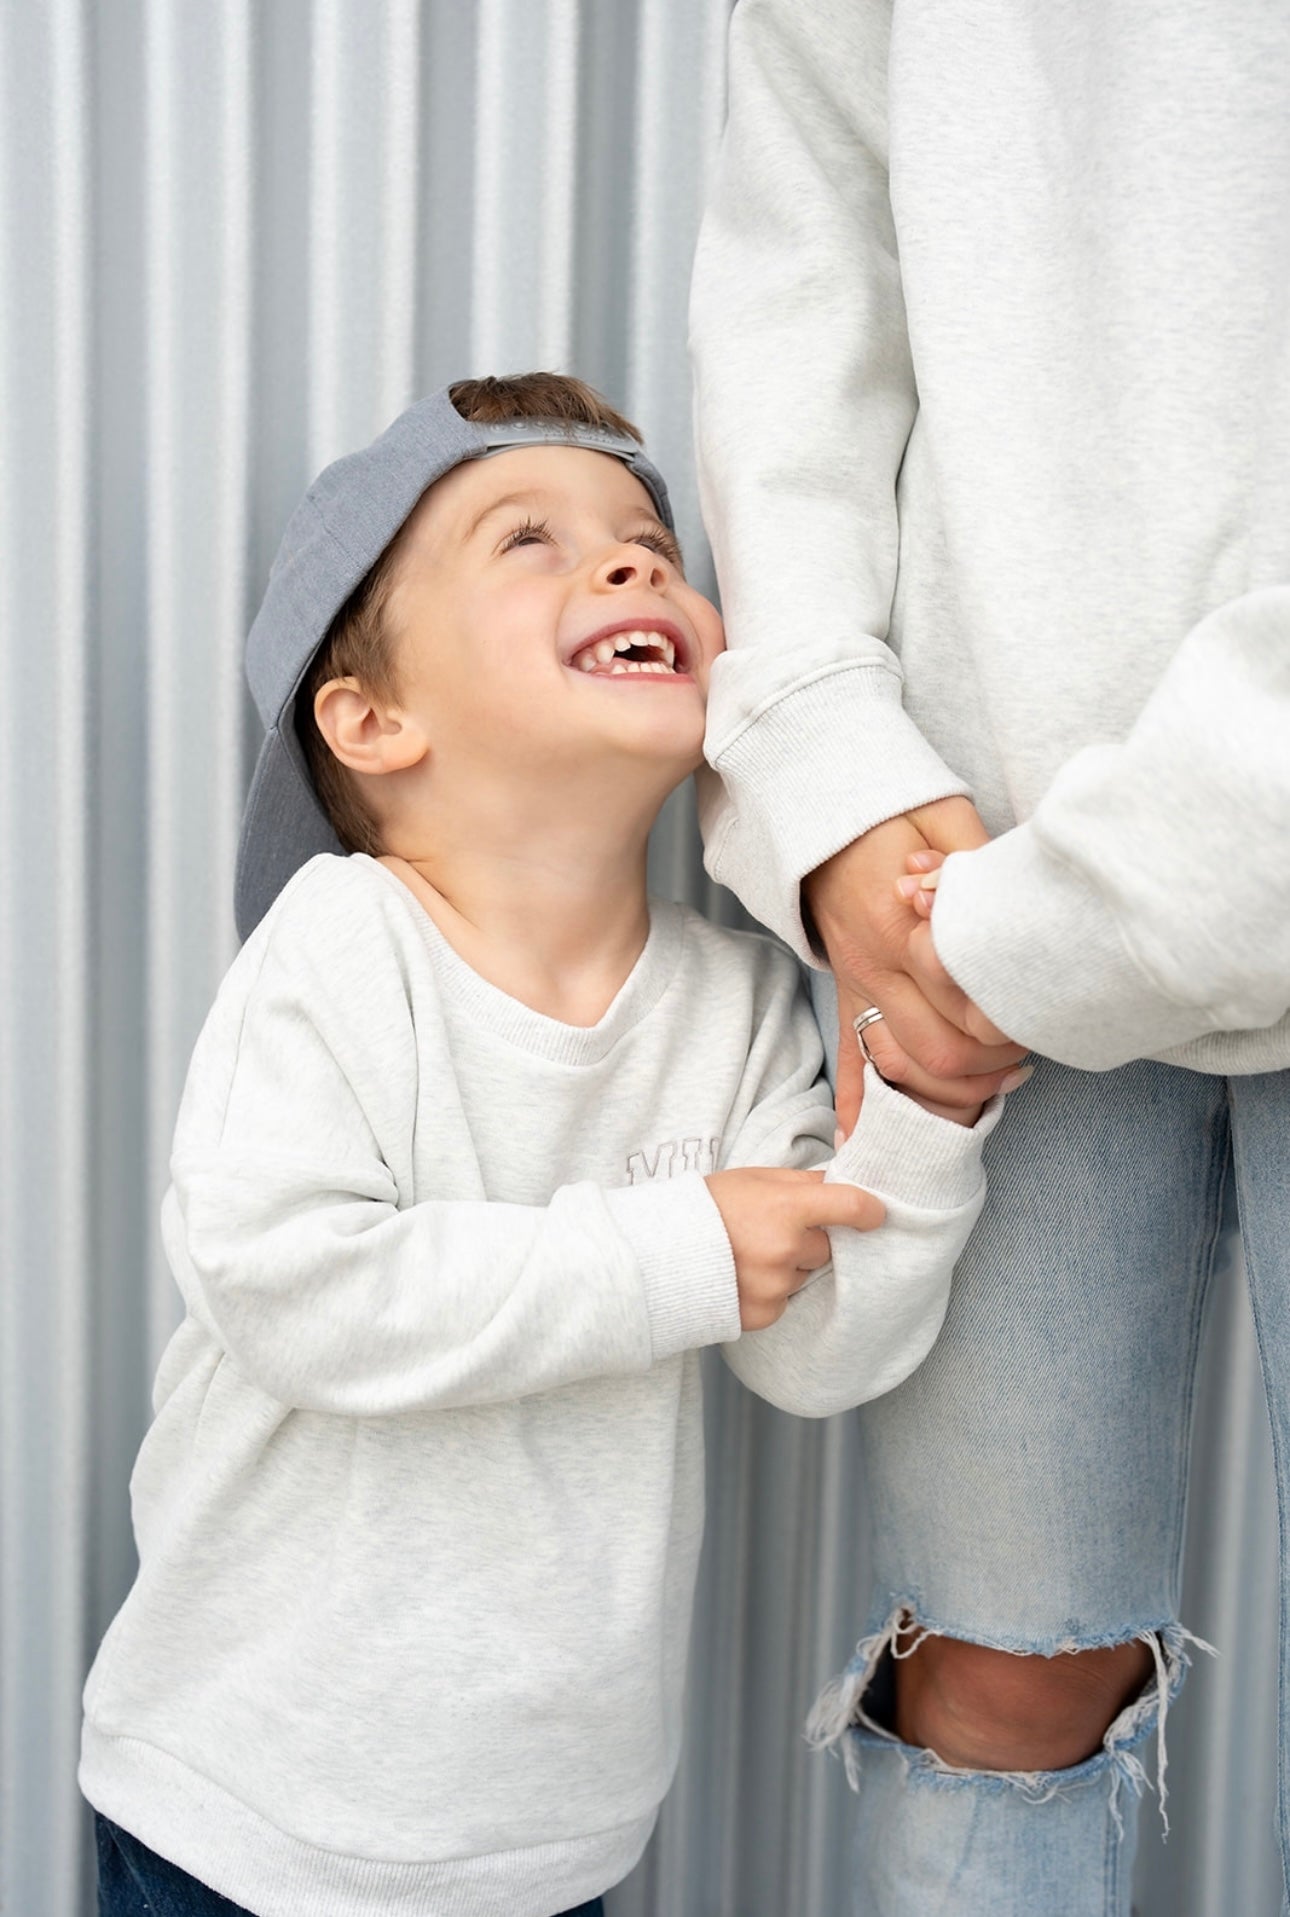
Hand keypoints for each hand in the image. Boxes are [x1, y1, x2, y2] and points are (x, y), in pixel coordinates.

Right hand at [706, 1167, 884, 1329]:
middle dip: (810, 1241)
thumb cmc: (708, 1206)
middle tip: (774, 1231)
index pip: (850, 1207)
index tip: (875, 1214)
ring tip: (749, 1254)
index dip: (870, 1210)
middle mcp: (784, 1250)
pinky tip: (743, 1276)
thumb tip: (843, 1181)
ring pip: (803, 1275)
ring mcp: (774, 1286)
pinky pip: (785, 1301)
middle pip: (826, 1247)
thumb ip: (803, 1182)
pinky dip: (771, 1291)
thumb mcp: (755, 1178)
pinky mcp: (763, 1314)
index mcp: (786, 1209)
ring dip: (788, 1267)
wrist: (659, 1250)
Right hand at [803, 797, 1026, 1132]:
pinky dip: (856, 1106)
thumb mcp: (945, 816)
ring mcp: (858, 988)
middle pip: (941, 1053)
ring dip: (949, 1092)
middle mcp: (879, 970)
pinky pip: (847, 1061)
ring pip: (901, 1070)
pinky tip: (862, 1140)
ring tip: (992, 1084)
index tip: (1040, 1012)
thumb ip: (978, 861)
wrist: (818, 814)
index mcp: (907, 930)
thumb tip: (1018, 898)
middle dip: (992, 1065)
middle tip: (1026, 1052)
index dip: (1011, 1022)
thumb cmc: (888, 813)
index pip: (968, 1006)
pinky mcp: (845, 994)